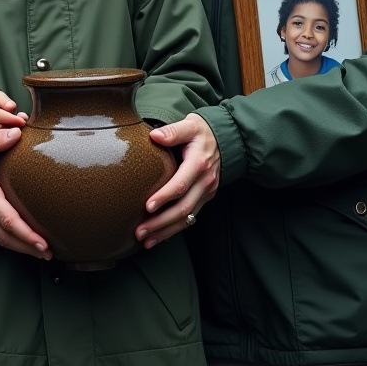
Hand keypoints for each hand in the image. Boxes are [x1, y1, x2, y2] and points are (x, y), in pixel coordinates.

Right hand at [0, 128, 50, 258]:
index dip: (27, 235)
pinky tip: (19, 238)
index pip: (8, 220)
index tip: (44, 244)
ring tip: (40, 250)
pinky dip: (9, 239)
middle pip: (7, 237)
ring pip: (0, 238)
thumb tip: (18, 133)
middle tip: (49, 254)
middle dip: (29, 248)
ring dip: (20, 246)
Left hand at [135, 113, 219, 247]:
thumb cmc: (203, 132)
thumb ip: (173, 131)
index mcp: (198, 164)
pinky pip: (190, 217)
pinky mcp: (205, 198)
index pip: (180, 185)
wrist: (227, 140)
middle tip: (140, 231)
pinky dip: (175, 229)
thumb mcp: (190, 125)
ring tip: (146, 241)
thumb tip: (154, 135)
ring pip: (186, 218)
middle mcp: (204, 182)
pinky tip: (160, 236)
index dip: (164, 197)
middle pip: (182, 208)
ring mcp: (206, 192)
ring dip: (166, 231)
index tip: (147, 206)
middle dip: (161, 222)